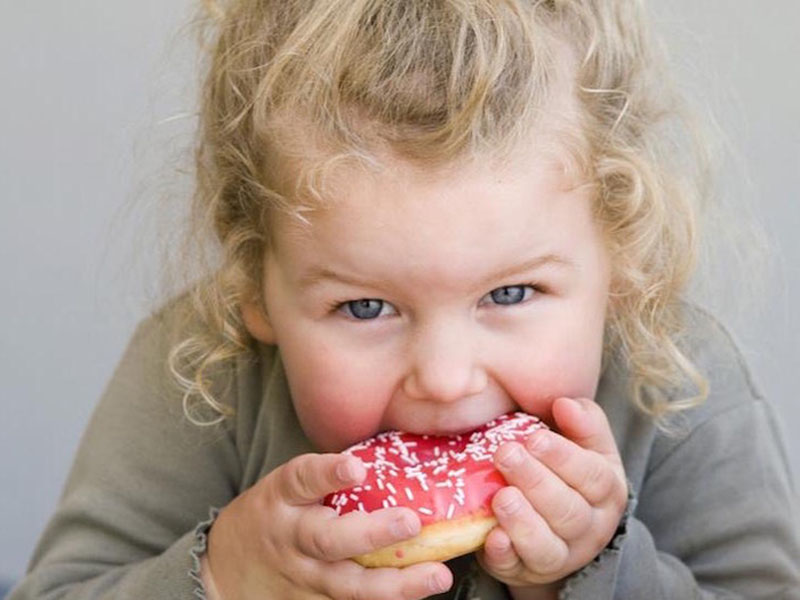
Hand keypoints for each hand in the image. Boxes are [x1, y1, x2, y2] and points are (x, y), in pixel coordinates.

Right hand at [205, 453, 452, 599]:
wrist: (226, 567)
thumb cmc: (275, 512)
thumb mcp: (288, 487)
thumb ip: (328, 476)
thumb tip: (396, 453)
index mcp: (283, 497)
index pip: (303, 479)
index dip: (329, 473)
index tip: (356, 468)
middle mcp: (291, 538)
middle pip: (328, 540)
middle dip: (372, 533)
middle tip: (410, 522)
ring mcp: (303, 577)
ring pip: (348, 585)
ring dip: (397, 584)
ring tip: (437, 576)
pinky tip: (420, 593)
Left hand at [478, 397, 627, 595]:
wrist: (556, 529)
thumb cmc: (567, 475)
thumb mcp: (586, 447)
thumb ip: (583, 422)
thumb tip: (566, 403)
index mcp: (607, 492)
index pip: (593, 476)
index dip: (564, 457)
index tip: (534, 438)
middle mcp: (589, 528)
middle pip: (568, 510)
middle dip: (535, 481)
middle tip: (506, 454)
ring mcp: (560, 555)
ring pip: (547, 545)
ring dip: (522, 521)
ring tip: (501, 496)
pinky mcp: (526, 570)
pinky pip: (517, 567)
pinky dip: (505, 554)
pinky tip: (492, 537)